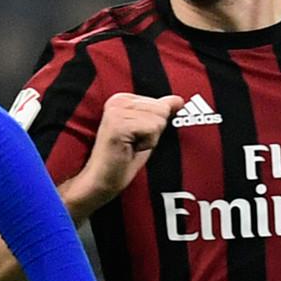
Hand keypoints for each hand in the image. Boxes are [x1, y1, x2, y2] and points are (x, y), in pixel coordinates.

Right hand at [66, 93, 183, 211]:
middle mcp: (117, 101)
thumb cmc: (121, 161)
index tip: (135, 137)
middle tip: (133, 144)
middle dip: (153, 132)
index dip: (154, 126)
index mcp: (122, 99)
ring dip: (150, 139)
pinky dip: (146, 144)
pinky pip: (152, 129)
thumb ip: (159, 113)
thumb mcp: (146, 133)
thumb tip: (178, 100)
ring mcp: (116, 111)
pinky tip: (129, 149)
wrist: (101, 181)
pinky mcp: (118, 124)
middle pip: (162, 110)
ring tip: (130, 146)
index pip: (161, 104)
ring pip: (159, 120)